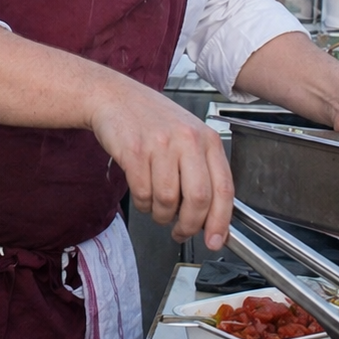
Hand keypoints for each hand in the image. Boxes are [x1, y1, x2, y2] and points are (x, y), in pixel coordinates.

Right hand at [88, 80, 233, 249]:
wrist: (115, 97)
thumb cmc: (152, 120)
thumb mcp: (188, 137)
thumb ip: (203, 171)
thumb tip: (213, 218)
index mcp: (207, 139)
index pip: (224, 189)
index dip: (221, 222)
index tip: (215, 241)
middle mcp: (187, 140)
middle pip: (198, 199)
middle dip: (189, 225)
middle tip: (180, 231)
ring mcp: (160, 144)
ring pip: (167, 200)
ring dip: (161, 214)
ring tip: (157, 207)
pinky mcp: (134, 151)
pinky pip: (142, 193)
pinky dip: (142, 204)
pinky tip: (142, 195)